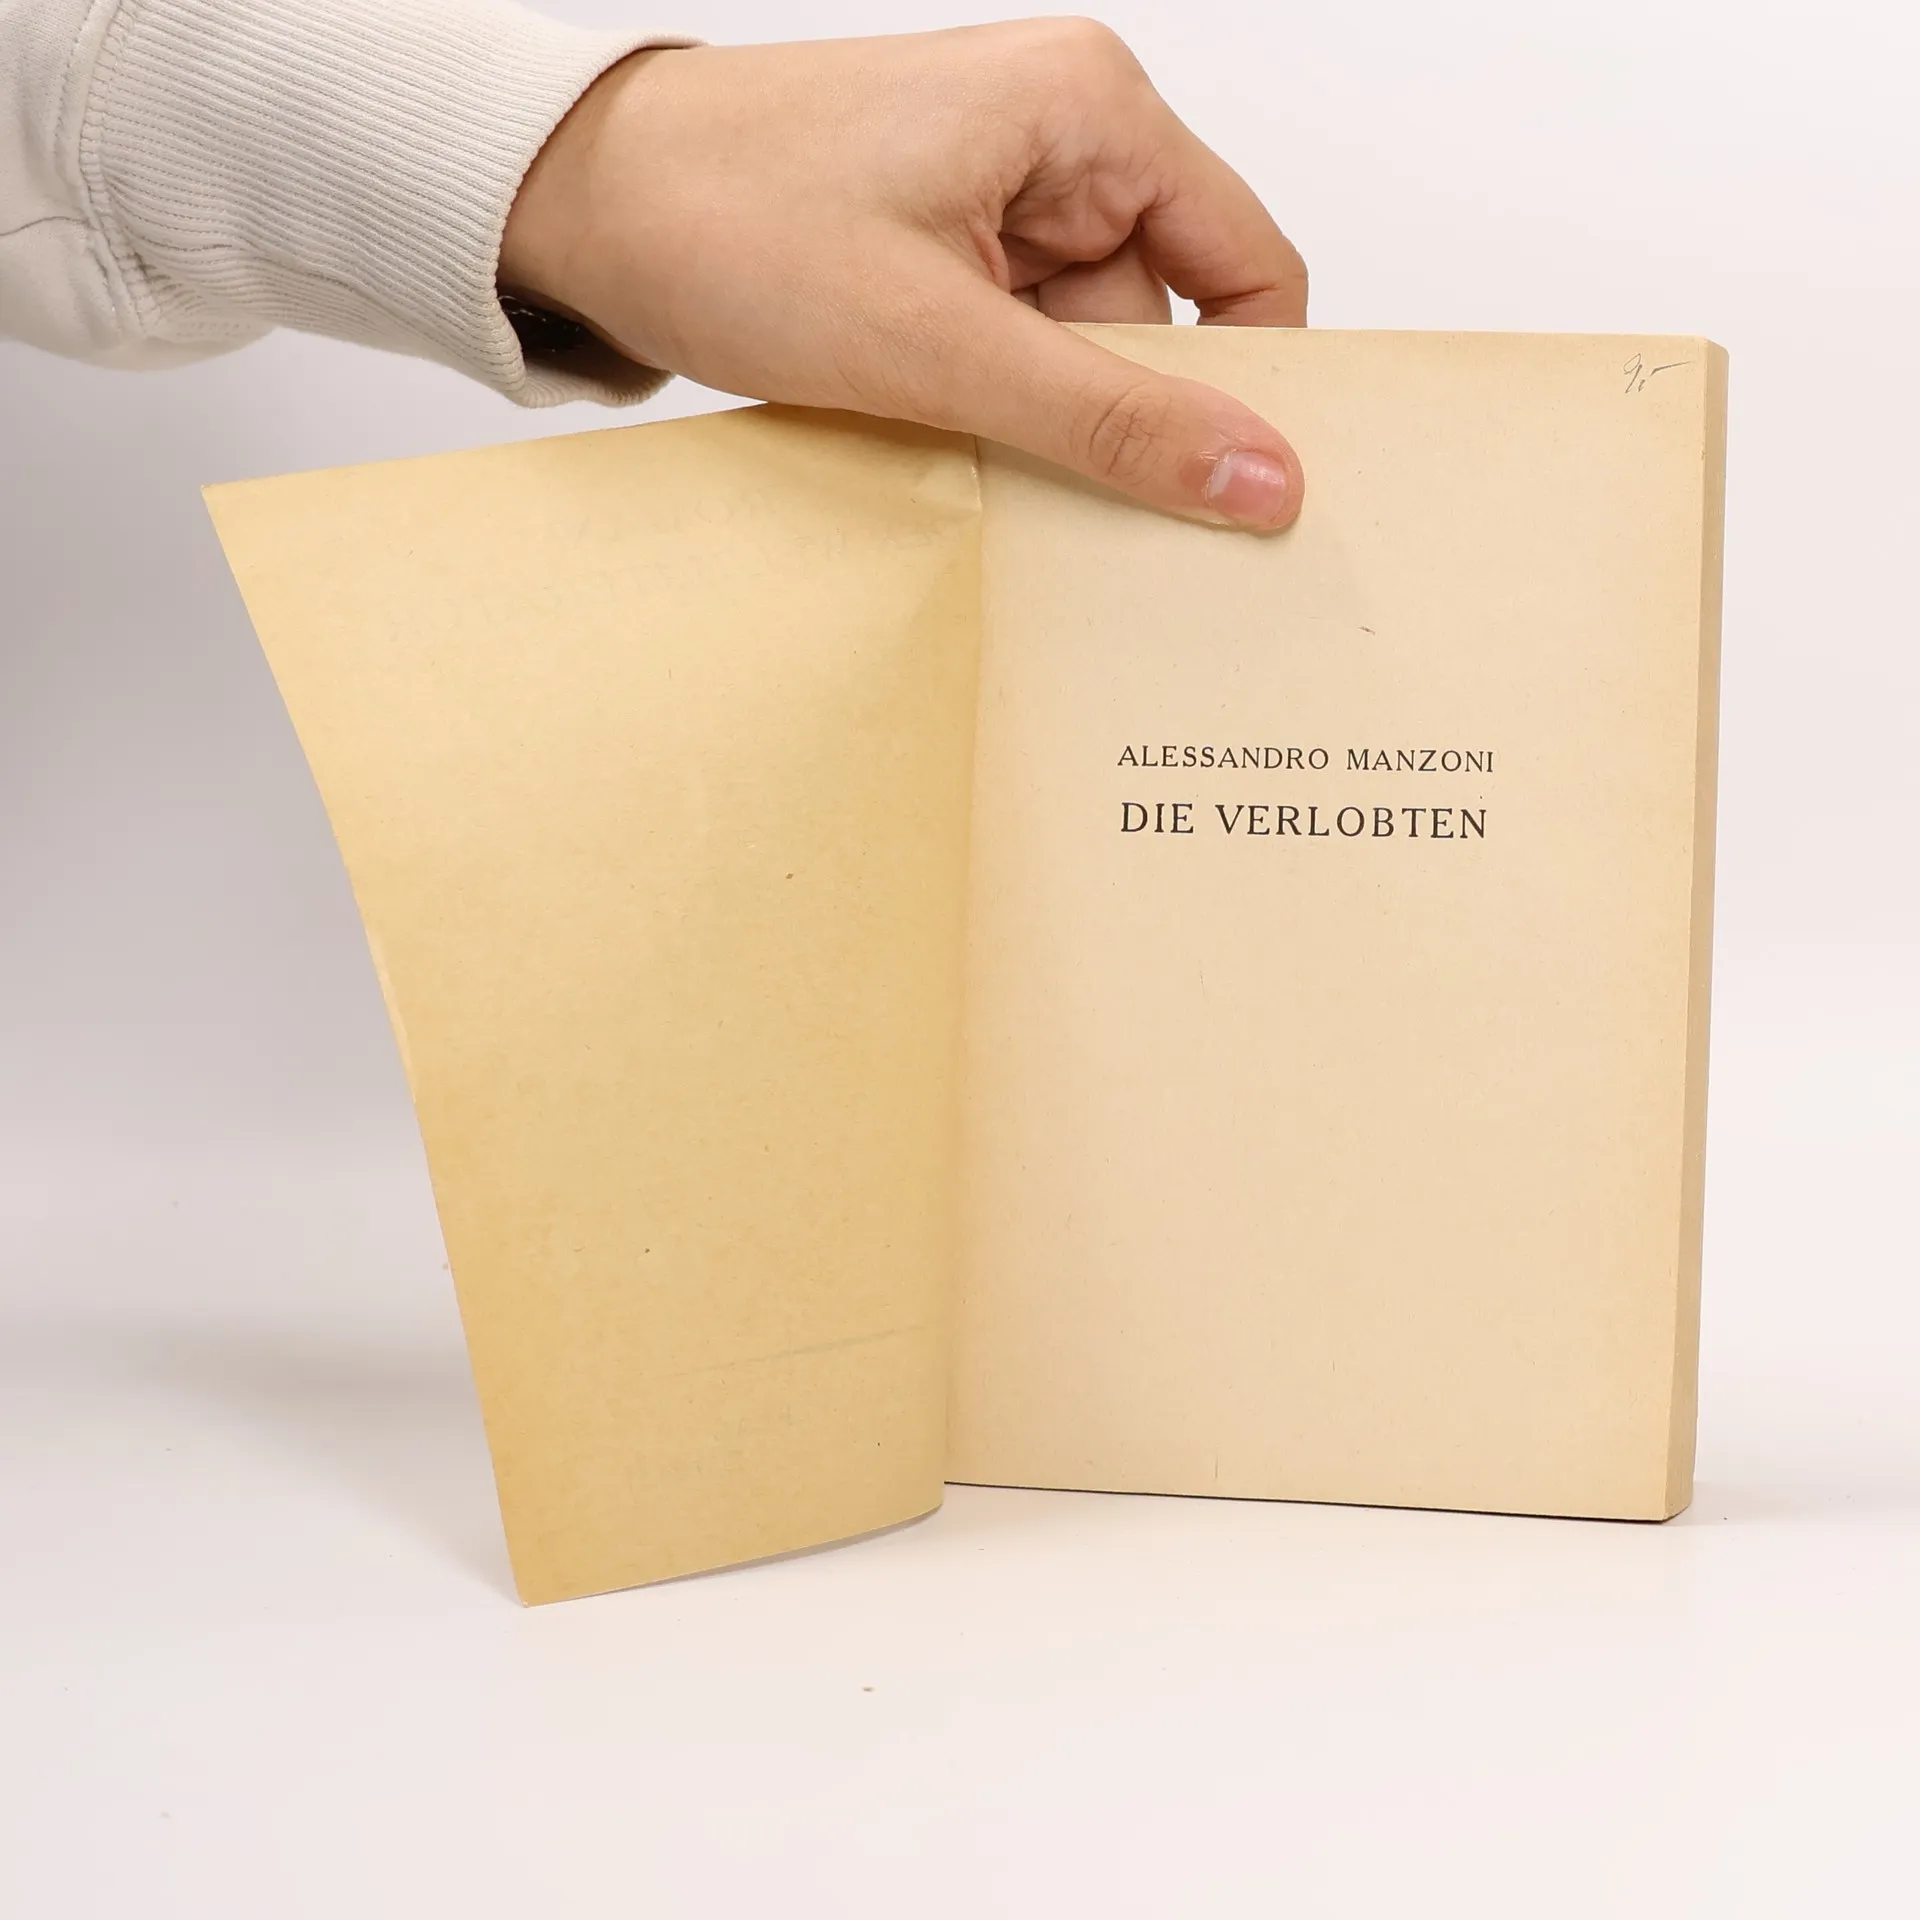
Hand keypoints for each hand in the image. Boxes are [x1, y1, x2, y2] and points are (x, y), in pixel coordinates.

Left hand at [500, 21, 1306, 528]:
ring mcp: (997, 198)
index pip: (1248, 268)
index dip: (1251, 386)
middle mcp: (1060, 141)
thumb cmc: (732, 221)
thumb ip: (1110, 419)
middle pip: (1158, 323)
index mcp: (1092, 114)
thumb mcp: (942, 343)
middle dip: (1116, 418)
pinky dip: (985, 408)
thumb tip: (1262, 478)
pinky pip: (1011, 351)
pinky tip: (932, 432)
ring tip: (953, 444)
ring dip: (1034, 423)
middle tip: (1067, 504)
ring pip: (1078, 351)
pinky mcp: (943, 248)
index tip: (1232, 496)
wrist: (578, 205)